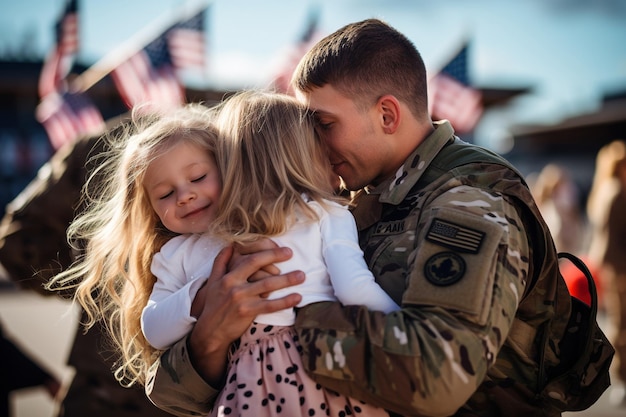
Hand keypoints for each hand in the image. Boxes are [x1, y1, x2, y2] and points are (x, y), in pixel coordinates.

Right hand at [188, 244, 302, 385]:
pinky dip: (285, 301)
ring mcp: (241, 299)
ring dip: (287, 280)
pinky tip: (297, 298)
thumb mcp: (213, 282)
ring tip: (302, 275)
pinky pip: (270, 305)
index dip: (267, 252)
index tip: (281, 249)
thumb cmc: (214, 305)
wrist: (210, 332)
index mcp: (228, 276)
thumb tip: (230, 245)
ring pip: (268, 285)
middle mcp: (234, 285)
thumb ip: (221, 262)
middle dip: (277, 258)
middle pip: (260, 267)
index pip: (250, 258)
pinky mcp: (247, 312)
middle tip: (292, 254)